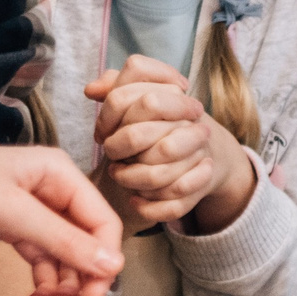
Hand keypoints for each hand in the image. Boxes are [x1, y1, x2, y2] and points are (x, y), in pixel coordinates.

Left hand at [0, 136, 122, 295]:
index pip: (101, 222)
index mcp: (59, 174)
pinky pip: (37, 259)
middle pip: (85, 242)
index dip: (103, 261)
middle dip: (82, 279)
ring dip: (60, 287)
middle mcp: (49, 190)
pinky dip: (39, 283)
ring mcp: (28, 211)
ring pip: (61, 255)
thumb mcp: (10, 212)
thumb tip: (112, 267)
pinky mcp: (6, 228)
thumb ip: (62, 241)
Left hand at [84, 57, 252, 233]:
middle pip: (140, 136)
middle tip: (111, 153)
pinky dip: (149, 206)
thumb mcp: (142, 102)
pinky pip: (173, 204)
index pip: (139, 99)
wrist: (206, 154)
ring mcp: (199, 155)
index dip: (109, 115)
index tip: (103, 130)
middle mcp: (191, 124)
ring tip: (118, 175)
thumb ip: (116, 88)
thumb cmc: (162, 126)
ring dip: (130, 179)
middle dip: (118, 147)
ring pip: (157, 174)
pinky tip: (134, 200)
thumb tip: (90, 89)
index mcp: (175, 96)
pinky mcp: (200, 186)